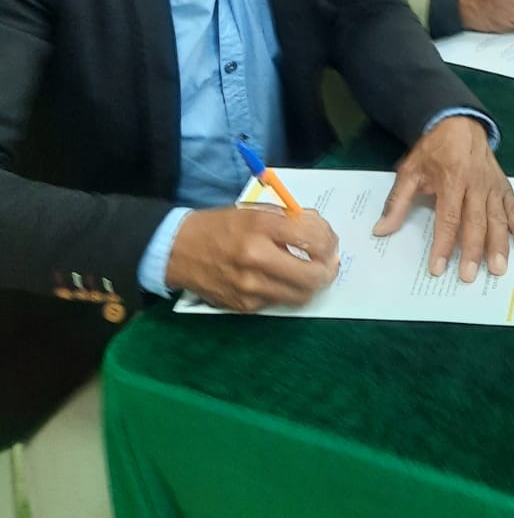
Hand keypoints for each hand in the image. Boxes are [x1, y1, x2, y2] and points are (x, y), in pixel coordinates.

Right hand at [165, 205, 339, 312]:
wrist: (179, 249)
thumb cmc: (222, 226)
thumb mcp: (256, 212)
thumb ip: (290, 220)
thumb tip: (323, 234)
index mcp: (261, 226)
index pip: (312, 239)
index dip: (329, 243)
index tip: (331, 244)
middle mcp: (256, 257)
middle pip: (312, 275)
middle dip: (328, 271)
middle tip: (329, 265)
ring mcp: (250, 285)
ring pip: (300, 295)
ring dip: (312, 285)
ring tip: (311, 274)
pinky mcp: (244, 305)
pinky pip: (279, 301)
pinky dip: (287, 291)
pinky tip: (282, 280)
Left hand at [373, 116, 513, 281]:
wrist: (459, 124)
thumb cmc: (433, 150)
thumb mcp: (410, 170)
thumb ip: (398, 201)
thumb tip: (381, 229)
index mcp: (450, 179)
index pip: (448, 218)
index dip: (443, 244)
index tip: (438, 268)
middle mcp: (475, 184)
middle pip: (476, 222)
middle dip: (473, 251)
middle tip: (470, 276)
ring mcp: (492, 186)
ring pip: (498, 219)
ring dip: (500, 245)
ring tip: (499, 268)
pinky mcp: (504, 187)